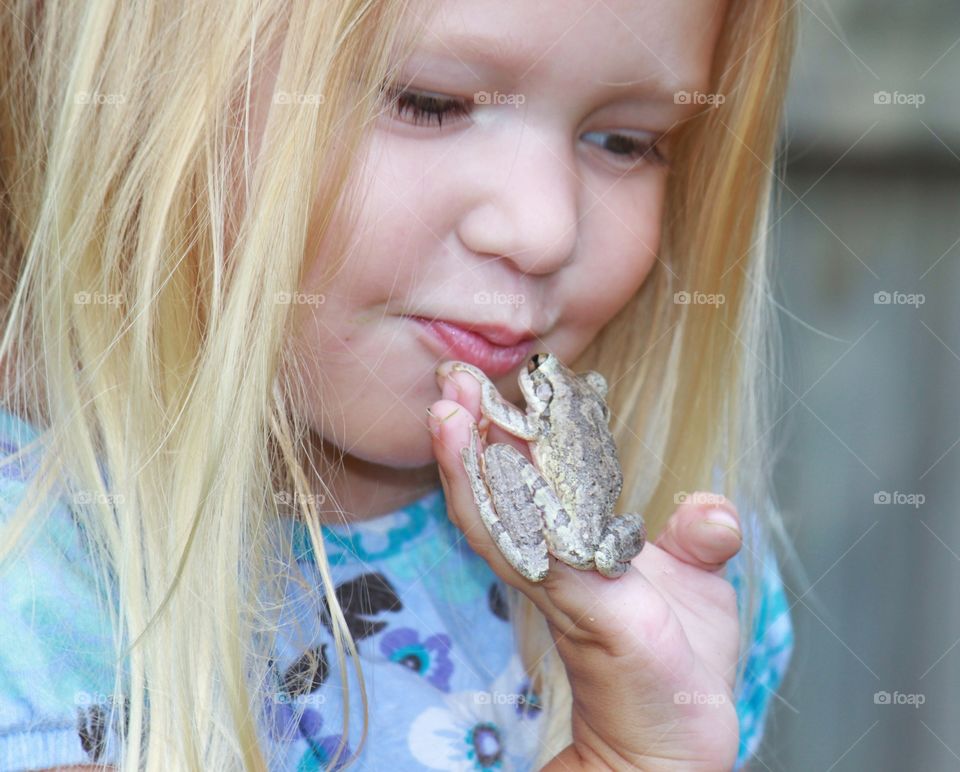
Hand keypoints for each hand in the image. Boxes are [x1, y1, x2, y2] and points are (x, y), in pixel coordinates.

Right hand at [427, 370, 743, 771]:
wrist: (676, 740)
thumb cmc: (674, 665)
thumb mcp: (695, 587)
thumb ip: (694, 540)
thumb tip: (713, 508)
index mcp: (573, 550)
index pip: (528, 483)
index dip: (506, 437)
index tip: (490, 387)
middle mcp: (554, 564)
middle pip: (499, 492)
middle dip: (472, 436)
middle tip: (450, 381)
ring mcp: (563, 585)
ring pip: (501, 516)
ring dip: (470, 462)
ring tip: (448, 410)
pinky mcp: (584, 608)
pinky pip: (533, 549)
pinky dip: (502, 507)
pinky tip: (485, 465)